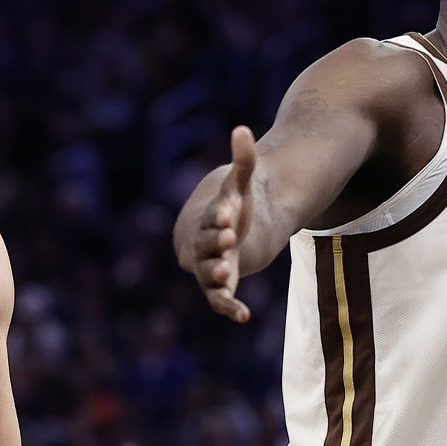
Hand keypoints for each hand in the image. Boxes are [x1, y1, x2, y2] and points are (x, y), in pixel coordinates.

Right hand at [191, 126, 255, 321]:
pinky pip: (218, 300)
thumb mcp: (240, 185)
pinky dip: (228, 307)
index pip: (209, 218)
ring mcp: (209, 267)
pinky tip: (243, 315)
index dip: (217, 217)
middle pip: (204, 245)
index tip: (228, 215)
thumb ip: (243, 161)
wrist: (223, 231)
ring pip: (207, 274)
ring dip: (214, 274)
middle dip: (214, 242)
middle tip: (227, 237)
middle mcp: (203, 245)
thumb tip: (243, 130)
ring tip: (223, 273)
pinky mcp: (220, 285)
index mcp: (207, 219)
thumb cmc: (231, 206)